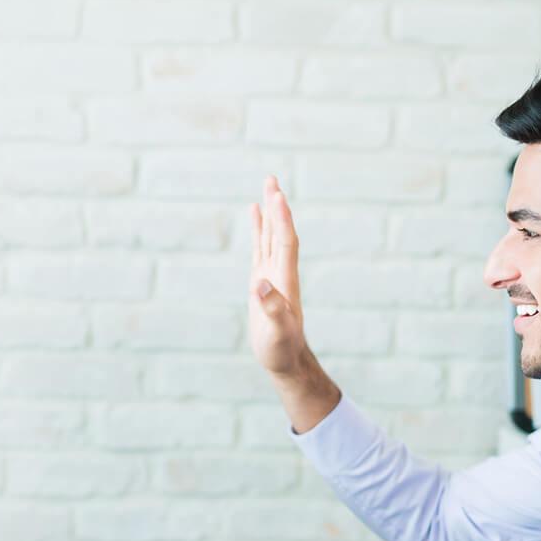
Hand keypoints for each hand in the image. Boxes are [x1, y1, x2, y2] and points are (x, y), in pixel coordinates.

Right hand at [248, 176, 307, 377]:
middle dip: (276, 206)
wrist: (286, 361)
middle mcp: (281, 272)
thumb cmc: (281, 349)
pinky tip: (254, 213)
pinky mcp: (262, 282)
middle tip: (271, 179)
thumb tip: (260, 285)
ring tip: (267, 186)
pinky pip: (261, 248)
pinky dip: (258, 229)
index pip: (285, 243)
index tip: (277, 196)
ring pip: (271, 236)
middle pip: (280, 232)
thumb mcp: (276, 333)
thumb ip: (271, 309)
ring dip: (269, 211)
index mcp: (285, 281)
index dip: (282, 220)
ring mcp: (271, 275)